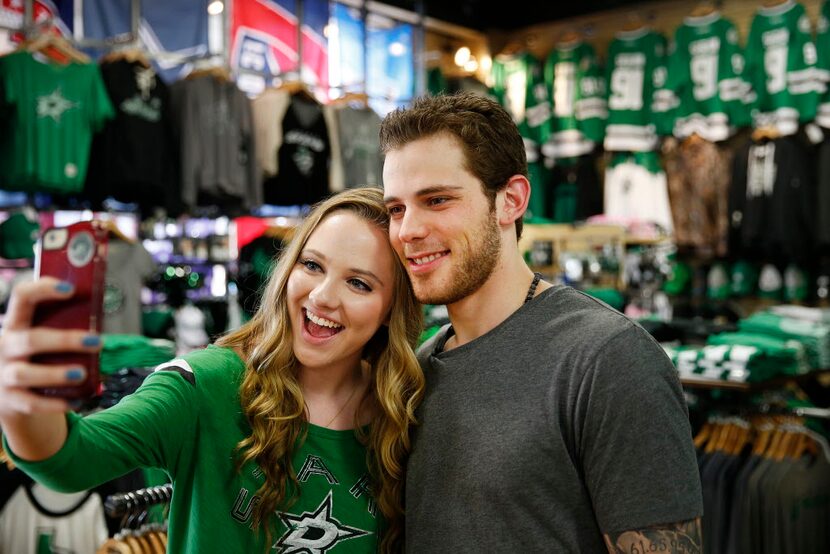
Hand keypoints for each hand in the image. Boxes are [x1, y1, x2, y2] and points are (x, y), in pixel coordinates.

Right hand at [0, 278, 100, 416]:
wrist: (10, 393)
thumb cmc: (37, 356)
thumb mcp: (42, 336)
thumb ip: (62, 326)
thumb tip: (99, 318)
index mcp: (16, 324)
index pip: (21, 297)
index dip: (42, 289)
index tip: (70, 288)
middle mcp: (5, 347)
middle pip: (31, 340)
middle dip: (64, 340)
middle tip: (96, 341)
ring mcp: (3, 375)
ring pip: (25, 374)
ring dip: (56, 374)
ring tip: (82, 373)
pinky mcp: (9, 400)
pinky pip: (31, 403)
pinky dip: (54, 404)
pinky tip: (76, 402)